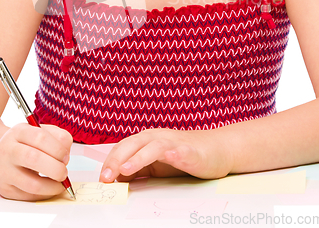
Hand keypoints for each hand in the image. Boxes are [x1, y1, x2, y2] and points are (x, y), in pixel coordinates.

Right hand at [0, 123, 72, 200]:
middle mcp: (7, 150)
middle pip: (33, 159)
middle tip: (64, 172)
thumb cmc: (27, 143)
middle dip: (55, 168)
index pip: (40, 137)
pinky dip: (45, 194)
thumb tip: (66, 156)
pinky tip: (50, 187)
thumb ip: (58, 137)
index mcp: (19, 131)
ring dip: (52, 186)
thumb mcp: (41, 131)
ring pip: (31, 184)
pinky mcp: (4, 188)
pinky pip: (28, 196)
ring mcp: (3, 170)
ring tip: (60, 183)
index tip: (66, 156)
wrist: (0, 155)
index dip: (57, 148)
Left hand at [99, 128, 231, 182]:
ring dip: (138, 158)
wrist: (217, 150)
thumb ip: (137, 169)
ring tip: (126, 169)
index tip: (101, 180)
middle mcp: (157, 138)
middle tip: (106, 178)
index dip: (109, 163)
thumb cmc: (184, 157)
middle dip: (116, 161)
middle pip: (132, 145)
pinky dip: (175, 153)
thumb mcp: (156, 165)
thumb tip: (116, 179)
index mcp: (146, 141)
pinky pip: (181, 150)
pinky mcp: (190, 151)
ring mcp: (174, 143)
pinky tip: (171, 157)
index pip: (122, 149)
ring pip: (152, 146)